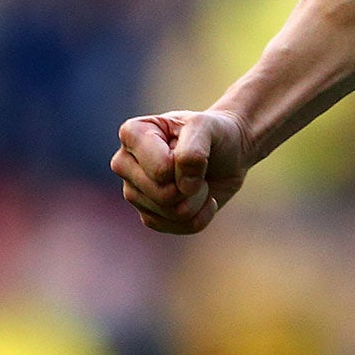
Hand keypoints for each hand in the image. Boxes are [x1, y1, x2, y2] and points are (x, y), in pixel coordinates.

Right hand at [109, 109, 251, 233]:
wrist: (230, 151)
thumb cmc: (214, 133)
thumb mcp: (207, 126)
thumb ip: (192, 152)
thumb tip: (183, 188)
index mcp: (132, 134)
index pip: (160, 170)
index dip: (186, 165)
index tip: (193, 146)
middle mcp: (124, 163)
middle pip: (162, 195)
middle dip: (193, 185)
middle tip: (200, 166)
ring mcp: (134, 192)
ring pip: (171, 214)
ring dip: (198, 199)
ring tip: (200, 179)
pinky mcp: (149, 215)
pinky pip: (178, 227)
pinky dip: (201, 215)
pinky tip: (204, 198)